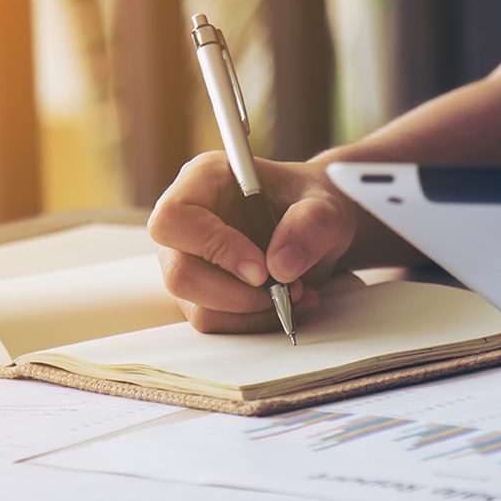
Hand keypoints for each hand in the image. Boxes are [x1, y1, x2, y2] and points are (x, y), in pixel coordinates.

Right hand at [148, 152, 359, 333]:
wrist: (320, 225)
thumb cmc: (312, 201)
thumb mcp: (326, 203)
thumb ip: (309, 225)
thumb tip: (280, 265)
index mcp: (203, 180)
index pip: (175, 218)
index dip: (212, 247)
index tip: (261, 269)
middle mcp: (187, 221)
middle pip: (178, 272)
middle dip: (235, 294)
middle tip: (282, 290)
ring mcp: (190, 259)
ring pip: (197, 306)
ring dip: (251, 311)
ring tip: (296, 294)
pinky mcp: (203, 290)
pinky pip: (215, 321)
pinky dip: (254, 321)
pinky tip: (286, 303)